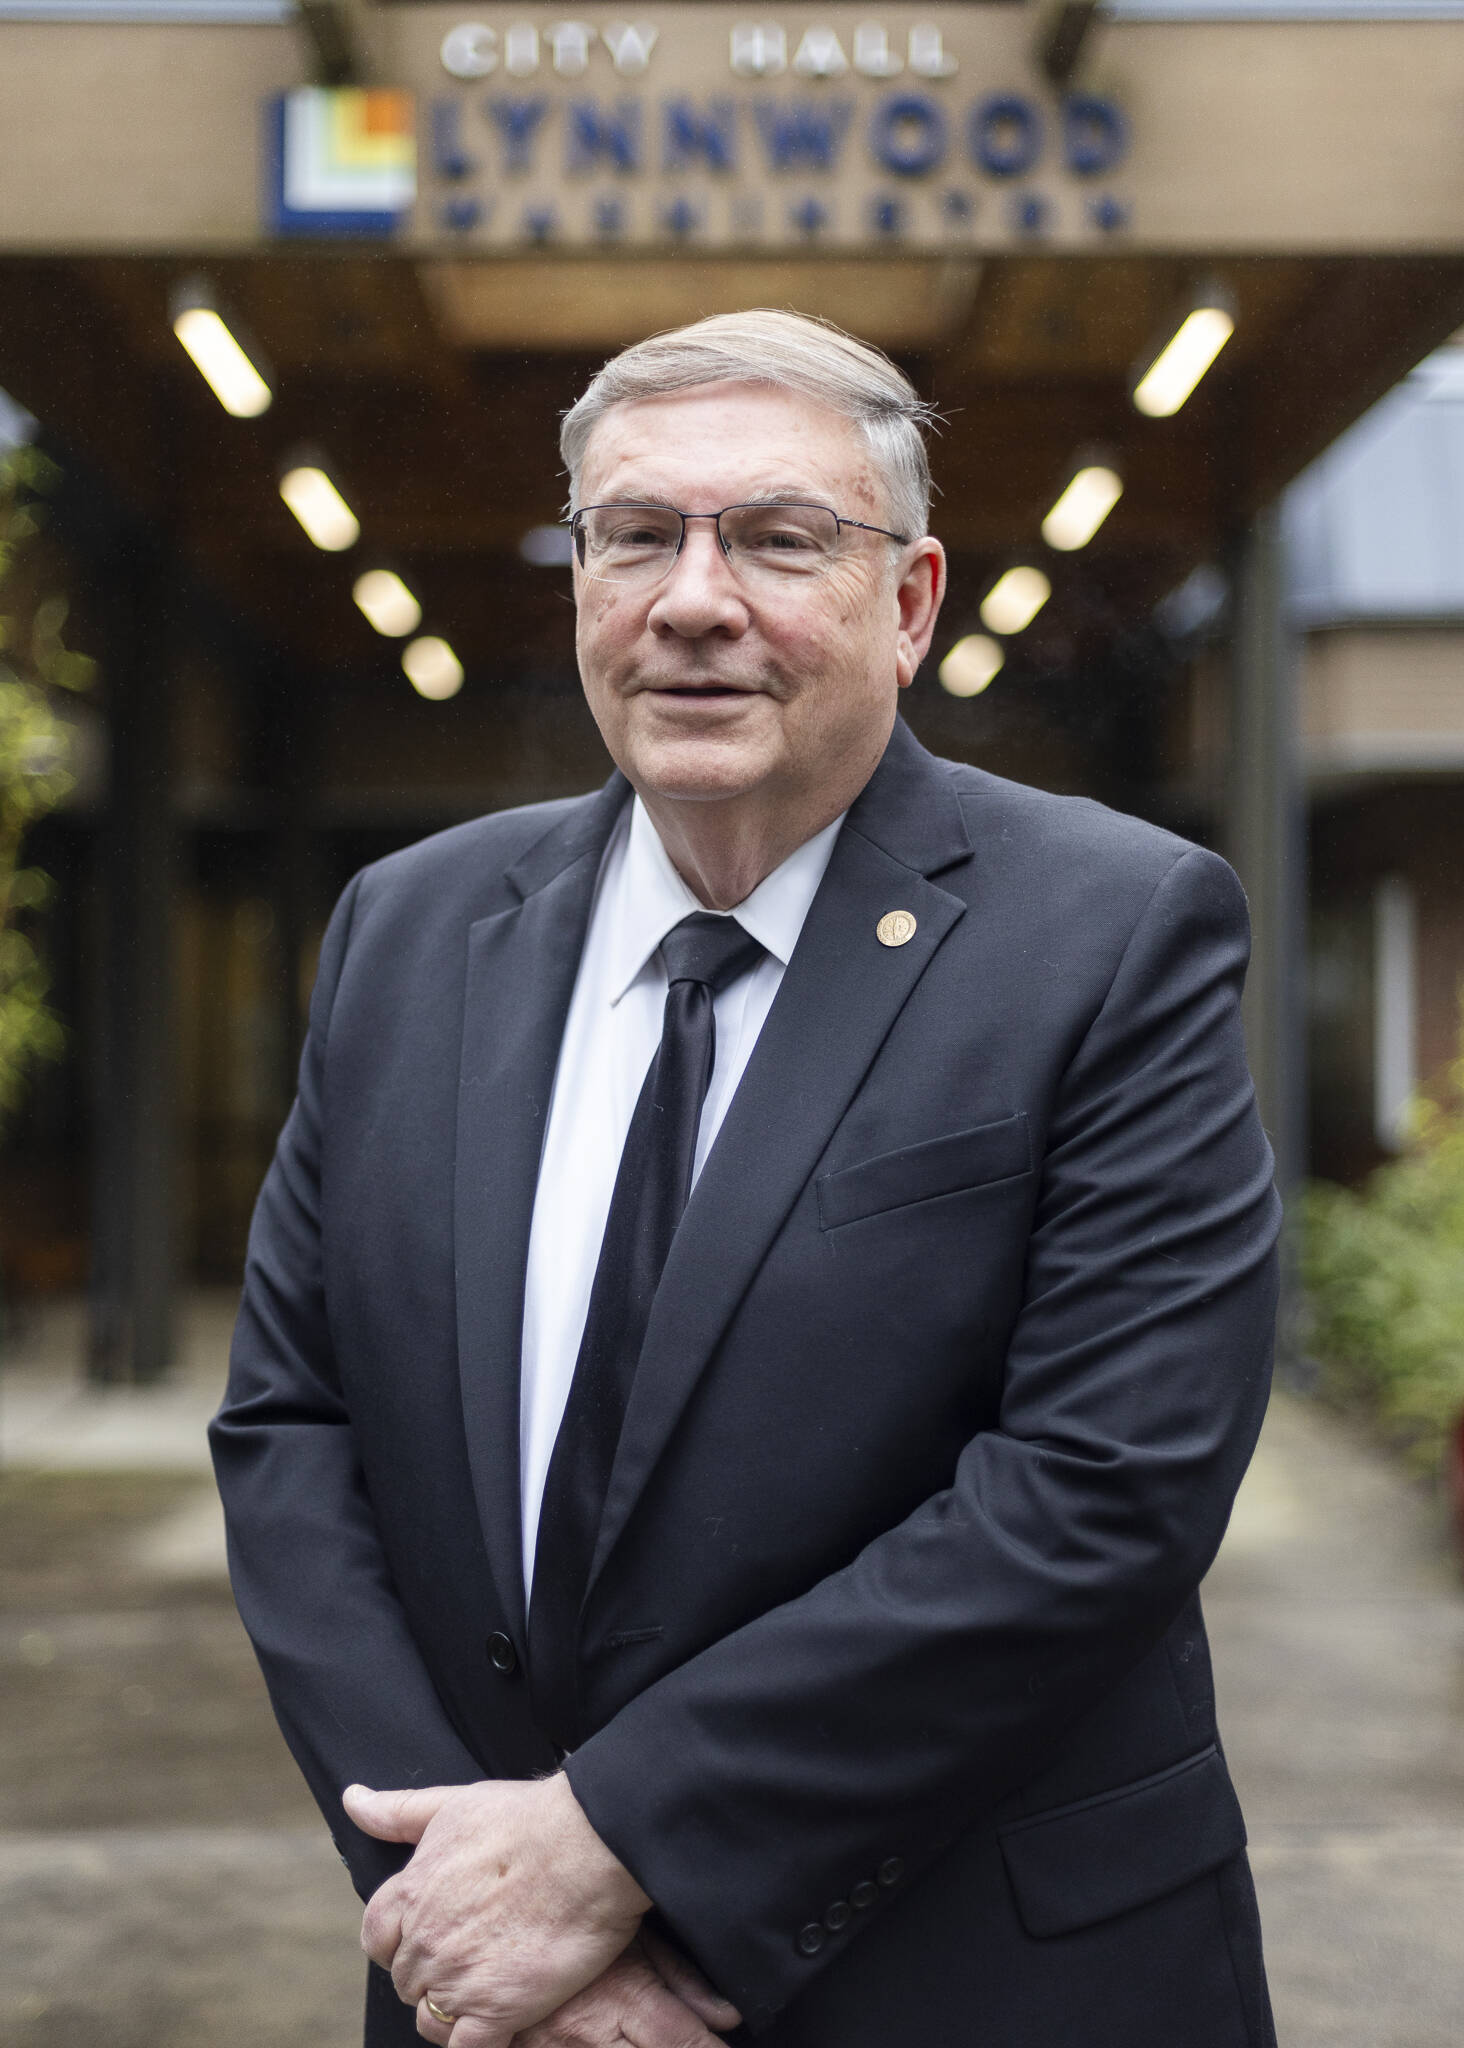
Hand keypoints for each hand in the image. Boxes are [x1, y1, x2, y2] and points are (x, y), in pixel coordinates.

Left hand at [345, 1773, 652, 2046]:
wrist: (586, 1846)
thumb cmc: (527, 1818)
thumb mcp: (453, 1804)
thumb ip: (398, 1812)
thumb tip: (354, 1800)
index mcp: (411, 1892)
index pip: (377, 1937)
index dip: (399, 1940)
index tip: (430, 1933)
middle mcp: (424, 1941)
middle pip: (407, 1979)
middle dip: (433, 1971)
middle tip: (476, 1953)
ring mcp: (456, 1980)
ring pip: (432, 2017)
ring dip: (454, 2008)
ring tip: (491, 1986)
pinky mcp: (495, 2011)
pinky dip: (479, 2041)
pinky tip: (501, 2021)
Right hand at [506, 1939, 741, 2045]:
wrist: (492, 1919)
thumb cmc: (570, 1917)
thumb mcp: (635, 1938)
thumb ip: (682, 1979)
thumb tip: (729, 2017)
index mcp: (625, 1997)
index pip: (684, 2042)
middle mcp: (591, 2034)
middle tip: (687, 2041)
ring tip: (637, 2036)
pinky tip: (611, 2042)